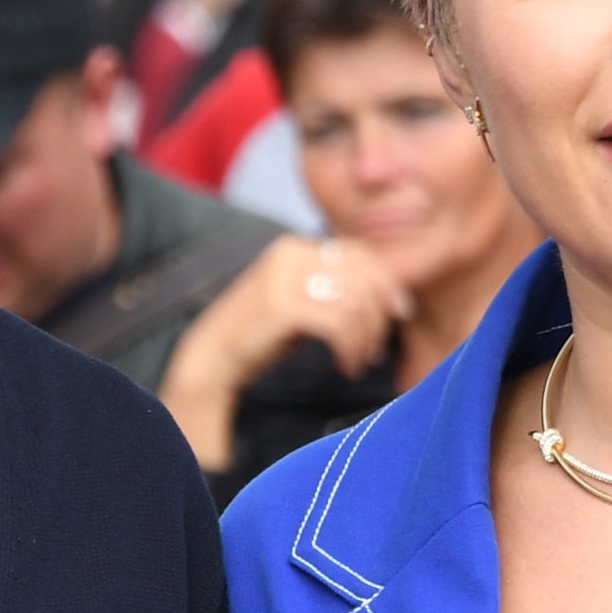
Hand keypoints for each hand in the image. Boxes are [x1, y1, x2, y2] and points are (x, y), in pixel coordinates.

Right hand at [158, 235, 409, 469]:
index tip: (398, 312)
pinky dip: (351, 348)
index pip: (359, 253)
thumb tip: (387, 295)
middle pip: (363, 276)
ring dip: (366, 338)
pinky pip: (339, 324)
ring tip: (359, 360)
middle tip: (378, 346)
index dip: (386, 281)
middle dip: (380, 315)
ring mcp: (285, 278)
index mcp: (294, 247)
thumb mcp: (299, 301)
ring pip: (355, 302)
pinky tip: (346, 365)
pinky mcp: (283, 306)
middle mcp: (290, 255)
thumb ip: (332, 289)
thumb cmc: (260, 334)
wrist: (212, 355)